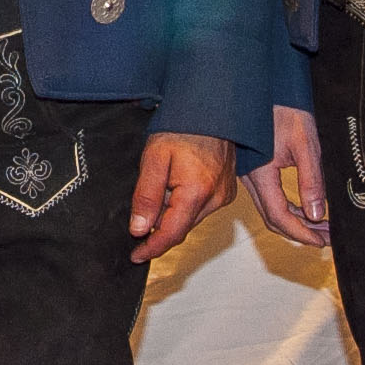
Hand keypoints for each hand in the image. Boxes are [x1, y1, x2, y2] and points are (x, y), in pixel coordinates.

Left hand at [130, 130, 233, 264]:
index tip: (137, 256)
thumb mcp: (154, 158)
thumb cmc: (184, 126)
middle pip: (181, 226)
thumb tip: (139, 228)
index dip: (152, 248)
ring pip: (191, 217)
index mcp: (197, 192)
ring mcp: (224, 194)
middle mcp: (215, 198)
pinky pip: (201, 207)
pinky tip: (177, 182)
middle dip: (159, 224)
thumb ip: (145, 196)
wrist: (211, 108)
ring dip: (172, 212)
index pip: (171, 233)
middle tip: (142, 207)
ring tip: (162, 182)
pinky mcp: (227, 190)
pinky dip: (185, 203)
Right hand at [244, 106, 330, 247]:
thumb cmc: (286, 108)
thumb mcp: (306, 144)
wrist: (266, 85)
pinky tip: (306, 207)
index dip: (302, 234)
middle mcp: (251, 178)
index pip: (280, 216)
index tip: (323, 241)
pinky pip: (270, 197)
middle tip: (326, 236)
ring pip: (271, 209)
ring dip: (296, 221)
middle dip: (300, 231)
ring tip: (322, 225)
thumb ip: (311, 181)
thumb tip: (317, 214)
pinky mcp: (255, 169)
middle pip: (273, 218)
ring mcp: (251, 174)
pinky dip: (288, 207)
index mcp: (261, 174)